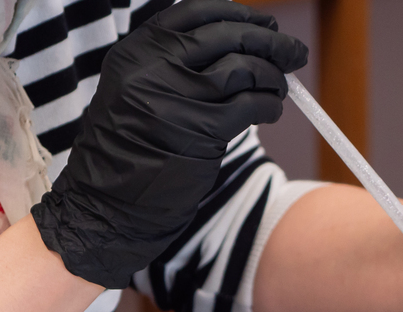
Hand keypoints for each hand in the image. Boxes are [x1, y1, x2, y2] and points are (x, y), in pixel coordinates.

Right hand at [31, 0, 307, 288]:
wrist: (109, 202)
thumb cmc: (130, 150)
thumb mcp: (137, 90)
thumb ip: (176, 63)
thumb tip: (239, 44)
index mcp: (137, 51)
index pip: (196, 12)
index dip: (237, 14)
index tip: (263, 22)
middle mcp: (155, 67)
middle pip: (227, 36)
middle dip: (269, 41)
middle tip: (293, 51)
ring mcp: (178, 97)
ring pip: (244, 69)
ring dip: (273, 77)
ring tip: (280, 88)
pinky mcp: (200, 130)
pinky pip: (249, 105)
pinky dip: (269, 105)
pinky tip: (271, 111)